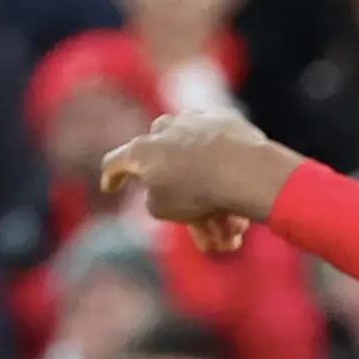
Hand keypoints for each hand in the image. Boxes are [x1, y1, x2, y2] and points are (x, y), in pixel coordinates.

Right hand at [95, 108, 304, 253]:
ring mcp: (196, 120)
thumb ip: (156, 200)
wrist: (243, 167)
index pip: (117, 162)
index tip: (110, 187)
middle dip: (190, 209)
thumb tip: (164, 192)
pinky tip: (248, 207)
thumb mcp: (164, 209)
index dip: (112, 177)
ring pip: (201, 167)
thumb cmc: (197, 192)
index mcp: (141, 150)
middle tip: (208, 237)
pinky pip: (223, 154)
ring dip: (216, 203)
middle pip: (170, 170)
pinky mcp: (226, 120)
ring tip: (235, 232)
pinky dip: (231, 177)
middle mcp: (164, 129)